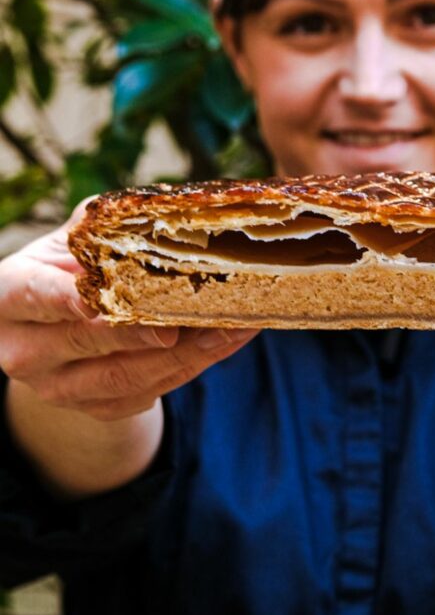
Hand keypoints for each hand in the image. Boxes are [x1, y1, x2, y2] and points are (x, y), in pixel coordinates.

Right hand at [0, 200, 257, 422]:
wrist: (55, 327)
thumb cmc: (66, 270)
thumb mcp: (72, 243)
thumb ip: (104, 227)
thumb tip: (160, 205)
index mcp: (10, 297)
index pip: (39, 296)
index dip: (75, 300)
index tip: (120, 298)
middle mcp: (25, 349)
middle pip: (92, 341)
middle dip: (151, 325)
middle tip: (201, 307)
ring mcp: (59, 388)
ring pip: (127, 376)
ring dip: (187, 352)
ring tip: (232, 324)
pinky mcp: (97, 409)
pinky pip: (149, 393)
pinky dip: (193, 366)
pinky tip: (227, 340)